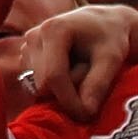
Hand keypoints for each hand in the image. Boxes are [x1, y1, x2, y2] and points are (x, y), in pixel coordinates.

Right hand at [19, 5, 137, 122]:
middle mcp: (34, 36)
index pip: (53, 76)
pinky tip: (70, 70)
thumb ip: (98, 84)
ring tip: (82, 73)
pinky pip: (37, 82)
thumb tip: (85, 112)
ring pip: (39, 85)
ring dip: (61, 89)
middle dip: (67, 94)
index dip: (68, 100)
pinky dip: (54, 85)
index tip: (86, 115)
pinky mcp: (26, 55)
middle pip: (43, 84)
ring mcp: (27, 46)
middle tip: (91, 85)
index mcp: (54, 30)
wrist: (103, 23)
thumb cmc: (111, 38)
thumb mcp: (111, 59)